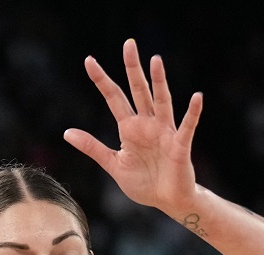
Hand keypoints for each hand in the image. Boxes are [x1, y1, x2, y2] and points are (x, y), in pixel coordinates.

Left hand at [63, 39, 202, 215]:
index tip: (89, 61)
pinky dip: (192, 113)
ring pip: (161, 101)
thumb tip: (67, 132)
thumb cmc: (143, 182)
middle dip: (133, 69)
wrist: (166, 201)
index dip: (102, 80)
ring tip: (156, 60)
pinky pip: (187, 126)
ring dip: (159, 82)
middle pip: (138, 90)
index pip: (113, 97)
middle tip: (129, 44)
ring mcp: (164, 132)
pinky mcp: (180, 145)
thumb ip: (92, 147)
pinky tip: (196, 97)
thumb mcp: (112, 164)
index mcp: (129, 128)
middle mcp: (147, 124)